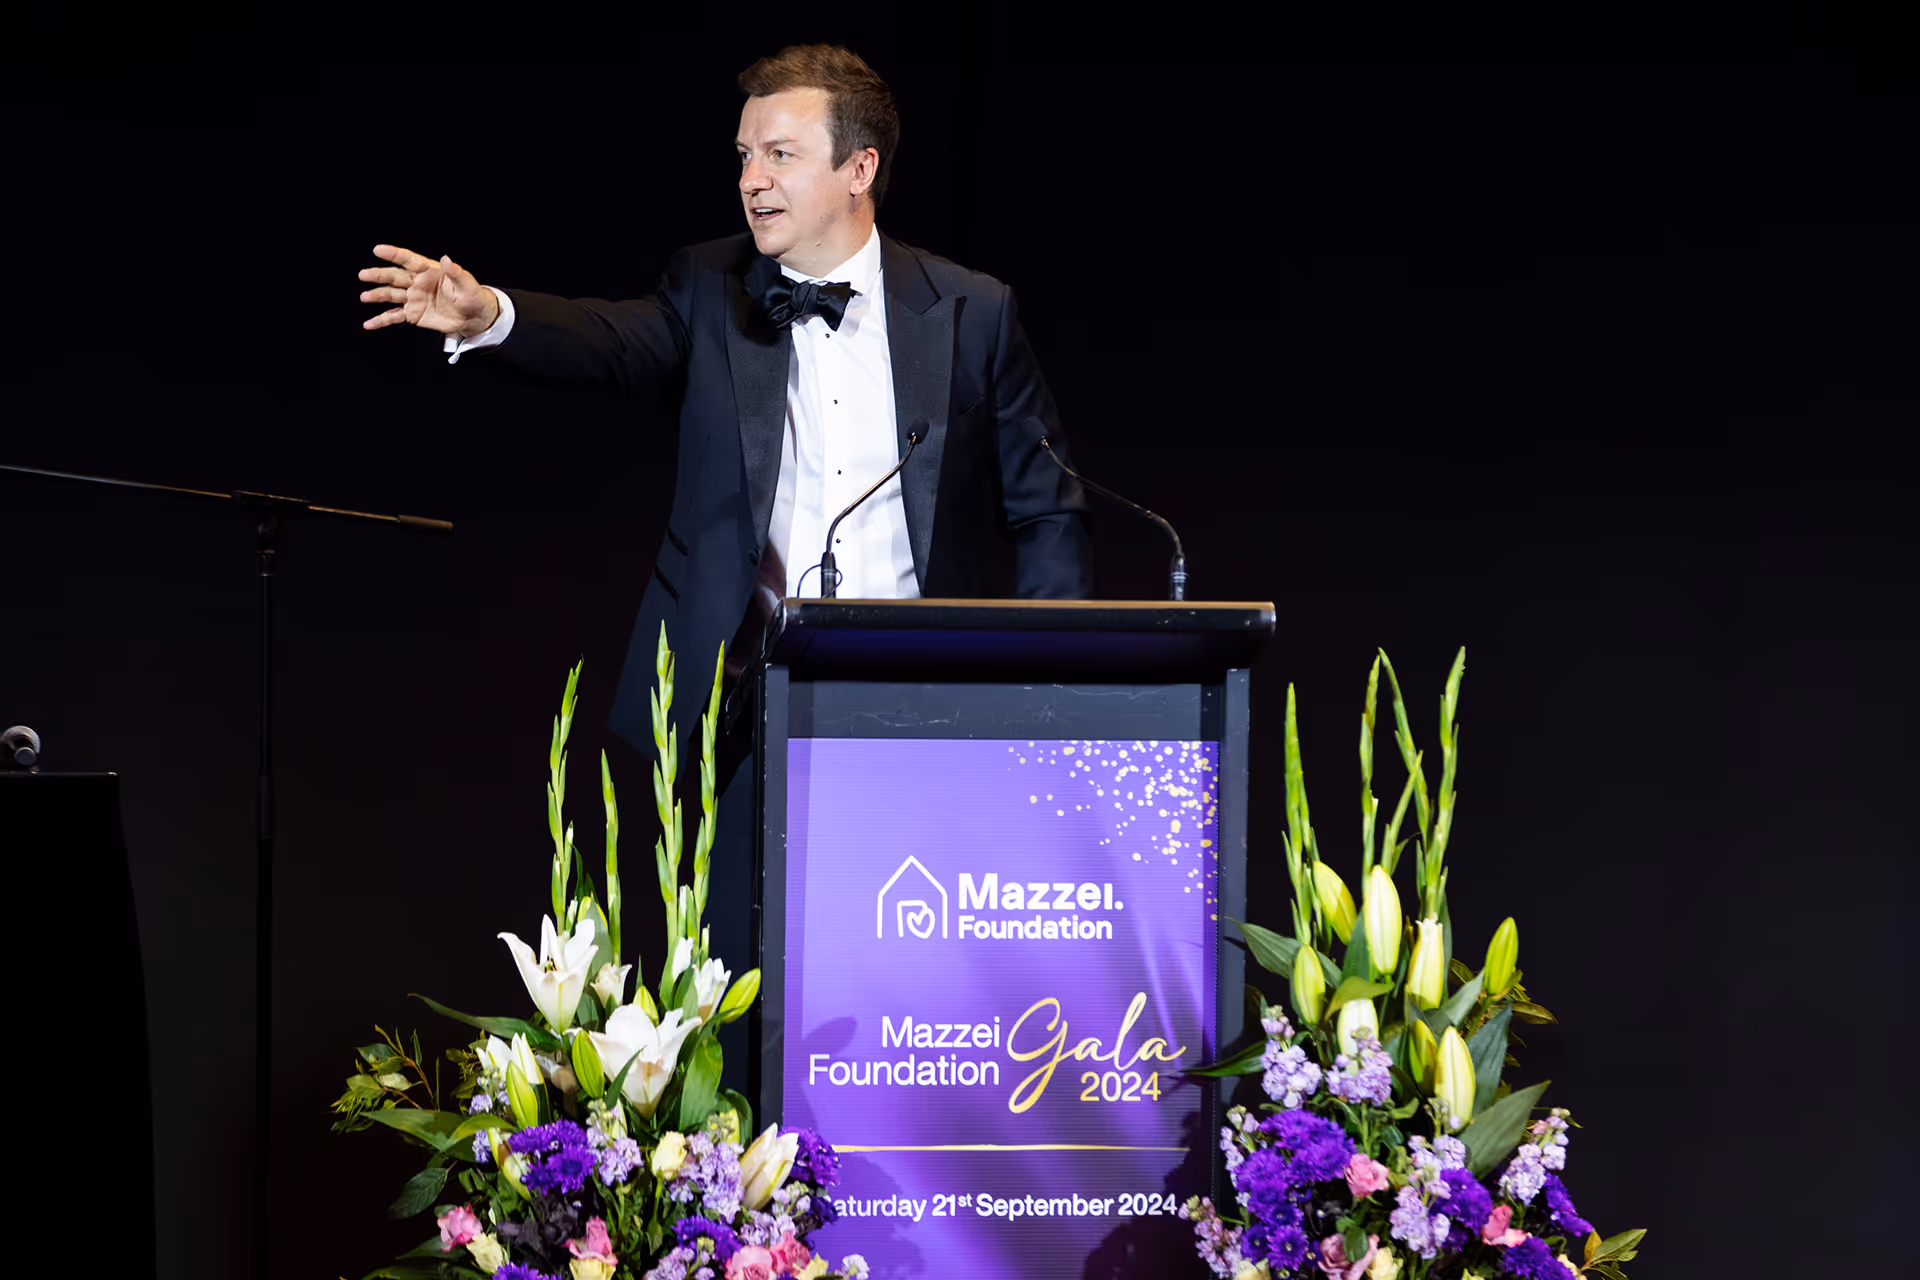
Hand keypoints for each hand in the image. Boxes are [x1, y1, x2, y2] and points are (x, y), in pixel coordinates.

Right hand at [358, 244, 499, 336]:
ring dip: (377, 295)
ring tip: (364, 297)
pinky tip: (369, 324)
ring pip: (391, 295)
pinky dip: (381, 320)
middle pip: (394, 277)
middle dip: (379, 275)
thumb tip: (446, 259)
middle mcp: (417, 283)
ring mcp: (413, 299)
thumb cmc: (472, 296)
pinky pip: (394, 317)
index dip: (393, 254)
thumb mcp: (467, 284)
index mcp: (429, 271)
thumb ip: (456, 272)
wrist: (474, 317)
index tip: (378, 250)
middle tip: (364, 274)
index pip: (408, 260)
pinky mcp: (412, 314)